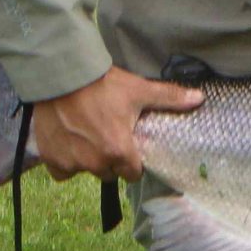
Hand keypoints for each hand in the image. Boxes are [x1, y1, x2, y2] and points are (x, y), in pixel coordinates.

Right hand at [32, 67, 203, 182]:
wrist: (62, 76)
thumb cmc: (103, 84)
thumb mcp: (139, 90)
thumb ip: (170, 98)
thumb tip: (200, 98)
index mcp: (120, 152)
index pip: (132, 173)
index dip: (131, 160)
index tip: (127, 144)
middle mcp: (95, 163)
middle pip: (109, 173)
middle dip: (109, 159)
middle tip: (106, 135)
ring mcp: (72, 163)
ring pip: (85, 171)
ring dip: (87, 159)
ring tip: (86, 134)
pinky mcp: (51, 159)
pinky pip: (62, 171)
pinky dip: (64, 161)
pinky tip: (69, 142)